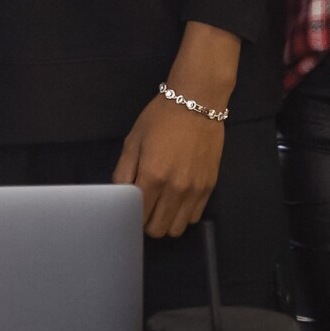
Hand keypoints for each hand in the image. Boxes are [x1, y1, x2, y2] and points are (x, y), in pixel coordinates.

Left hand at [112, 22, 238, 238]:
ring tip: (162, 206)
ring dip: (166, 222)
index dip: (131, 217)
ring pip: (177, 229)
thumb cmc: (161, 118)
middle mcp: (175, 188)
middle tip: (145, 208)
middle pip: (157, 229)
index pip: (138, 217)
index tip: (130, 209)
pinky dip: (183, 215)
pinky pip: (194, 217)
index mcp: (152, 176)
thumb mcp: (133, 140)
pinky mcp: (209, 186)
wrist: (197, 101)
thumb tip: (120, 196)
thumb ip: (123, 172)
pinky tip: (178, 200)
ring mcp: (194, 189)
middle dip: (147, 223)